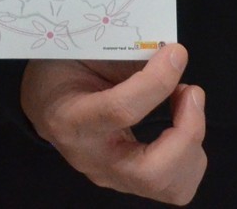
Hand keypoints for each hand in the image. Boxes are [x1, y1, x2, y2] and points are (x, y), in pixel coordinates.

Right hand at [21, 45, 205, 204]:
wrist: (44, 104)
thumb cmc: (61, 69)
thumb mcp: (81, 52)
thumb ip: (122, 55)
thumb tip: (169, 54)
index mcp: (71, 119)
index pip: (121, 111)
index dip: (156, 82)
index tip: (176, 54)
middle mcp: (92, 158)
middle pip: (152, 171)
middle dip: (187, 132)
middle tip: (191, 91)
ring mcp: (112, 177)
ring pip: (169, 185)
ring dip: (192, 143)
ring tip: (186, 102)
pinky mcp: (130, 182)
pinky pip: (174, 186)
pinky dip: (190, 154)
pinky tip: (180, 123)